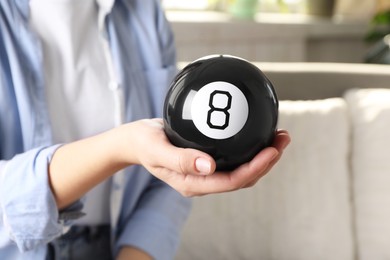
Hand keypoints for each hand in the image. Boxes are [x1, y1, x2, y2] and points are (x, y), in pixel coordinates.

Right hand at [123, 119, 290, 196]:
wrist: (136, 141)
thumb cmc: (144, 144)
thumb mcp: (156, 149)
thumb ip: (179, 159)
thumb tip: (208, 165)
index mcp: (193, 184)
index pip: (231, 182)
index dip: (255, 169)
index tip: (272, 150)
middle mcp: (204, 180)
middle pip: (243, 178)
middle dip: (267, 162)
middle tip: (283, 138)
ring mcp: (207, 171)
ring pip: (242, 168)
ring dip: (263, 155)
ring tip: (279, 135)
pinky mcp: (208, 159)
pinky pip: (234, 157)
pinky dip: (250, 147)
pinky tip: (258, 131)